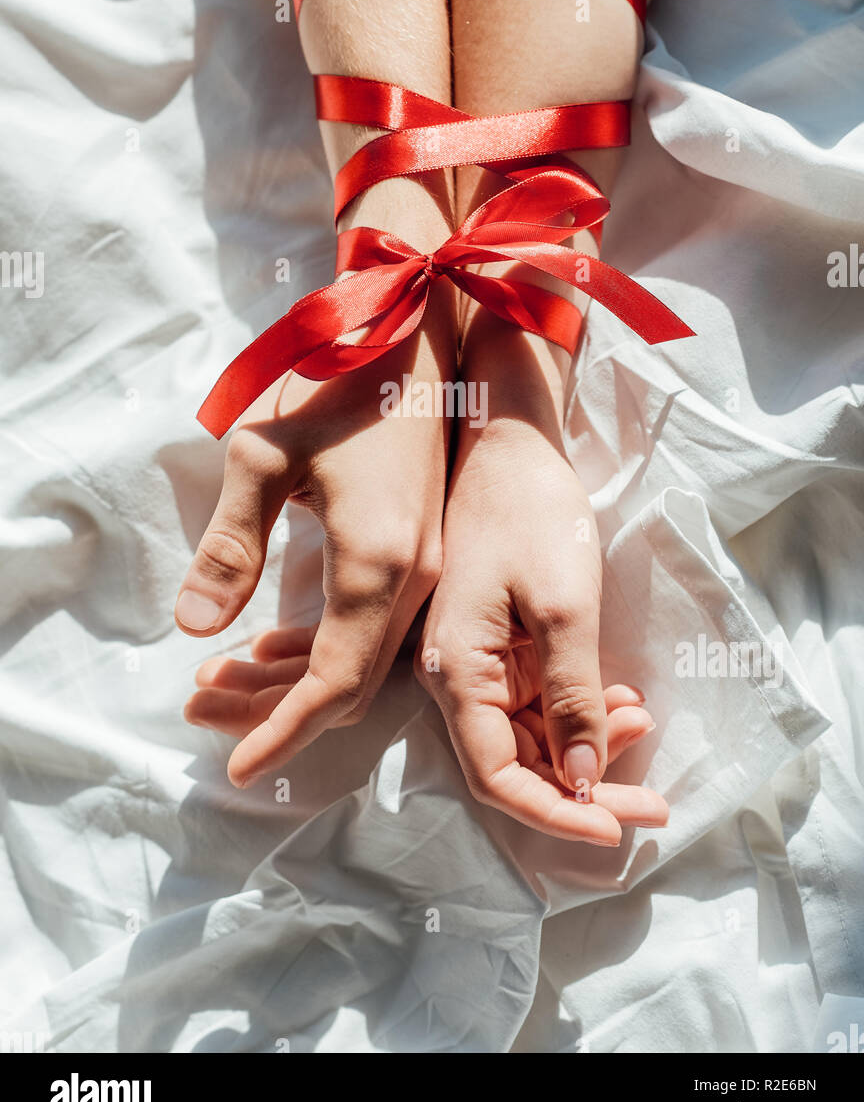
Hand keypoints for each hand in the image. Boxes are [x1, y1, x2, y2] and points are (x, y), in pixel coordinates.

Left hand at [177, 283, 454, 787]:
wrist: (414, 335)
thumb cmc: (336, 383)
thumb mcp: (261, 455)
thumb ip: (229, 547)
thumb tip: (194, 627)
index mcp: (379, 562)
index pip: (334, 684)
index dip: (283, 730)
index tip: (237, 767)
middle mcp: (418, 579)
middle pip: (351, 684)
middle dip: (277, 711)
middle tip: (201, 710)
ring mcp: (431, 568)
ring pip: (366, 661)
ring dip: (296, 681)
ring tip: (216, 680)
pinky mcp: (428, 553)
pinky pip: (378, 630)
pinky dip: (325, 650)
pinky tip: (268, 642)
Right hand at [414, 329, 667, 842]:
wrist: (511, 442)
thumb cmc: (531, 513)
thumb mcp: (564, 607)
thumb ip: (572, 698)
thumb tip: (580, 780)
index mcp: (456, 672)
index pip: (497, 775)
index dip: (554, 813)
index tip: (616, 828)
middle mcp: (456, 677)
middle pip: (515, 764)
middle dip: (586, 789)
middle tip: (654, 803)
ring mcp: (477, 662)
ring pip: (530, 736)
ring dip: (588, 746)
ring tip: (644, 723)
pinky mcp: (498, 644)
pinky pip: (537, 700)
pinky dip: (581, 709)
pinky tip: (625, 698)